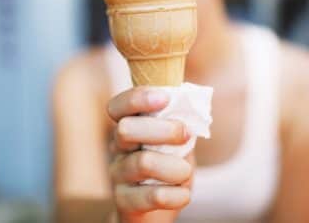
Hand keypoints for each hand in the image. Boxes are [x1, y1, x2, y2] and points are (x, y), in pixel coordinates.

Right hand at [107, 87, 193, 222]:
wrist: (156, 209)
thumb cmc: (169, 165)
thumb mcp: (175, 140)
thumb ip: (179, 121)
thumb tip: (191, 103)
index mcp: (128, 125)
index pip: (117, 106)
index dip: (138, 98)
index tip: (165, 98)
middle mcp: (117, 147)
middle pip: (126, 129)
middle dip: (163, 129)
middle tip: (185, 135)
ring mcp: (118, 175)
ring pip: (143, 162)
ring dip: (175, 167)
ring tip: (185, 172)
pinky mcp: (125, 201)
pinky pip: (151, 196)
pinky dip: (176, 195)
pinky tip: (183, 194)